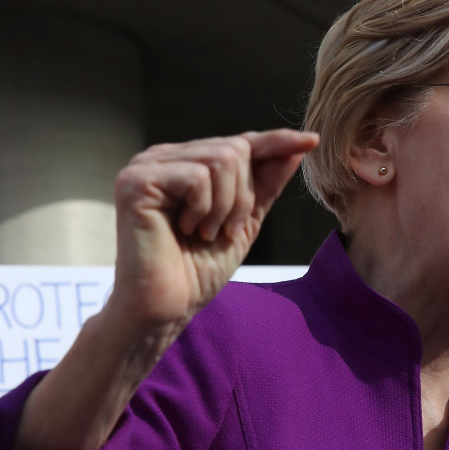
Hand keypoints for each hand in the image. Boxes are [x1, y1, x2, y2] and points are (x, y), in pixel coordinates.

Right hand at [106, 129, 318, 327]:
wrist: (167, 307)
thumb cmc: (198, 269)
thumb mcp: (245, 221)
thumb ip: (265, 185)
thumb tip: (295, 149)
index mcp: (187, 163)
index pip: (240, 142)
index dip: (276, 142)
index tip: (312, 141)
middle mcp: (165, 157)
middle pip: (235, 148)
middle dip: (244, 197)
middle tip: (224, 231)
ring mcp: (147, 166)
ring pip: (221, 159)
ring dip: (225, 206)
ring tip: (205, 233)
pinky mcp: (136, 181)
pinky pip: (197, 177)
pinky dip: (204, 209)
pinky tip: (186, 230)